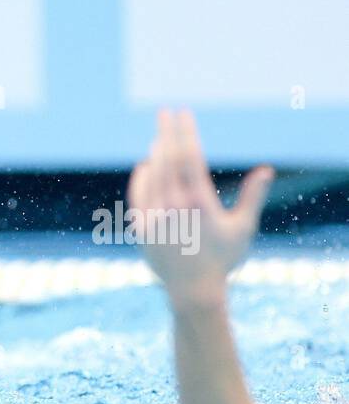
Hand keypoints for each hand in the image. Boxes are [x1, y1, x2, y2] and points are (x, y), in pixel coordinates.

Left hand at [128, 109, 273, 309]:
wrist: (193, 290)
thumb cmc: (222, 259)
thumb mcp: (242, 227)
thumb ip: (252, 197)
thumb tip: (266, 170)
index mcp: (199, 202)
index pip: (189, 156)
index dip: (185, 132)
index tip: (183, 114)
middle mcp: (174, 206)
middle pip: (168, 159)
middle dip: (167, 132)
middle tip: (166, 112)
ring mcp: (154, 217)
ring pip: (152, 175)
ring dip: (156, 153)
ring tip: (161, 136)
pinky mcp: (140, 229)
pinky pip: (138, 195)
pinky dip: (141, 177)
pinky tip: (145, 165)